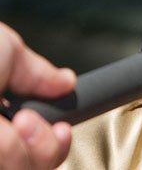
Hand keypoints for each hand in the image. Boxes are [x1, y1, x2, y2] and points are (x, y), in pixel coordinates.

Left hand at [0, 22, 75, 168]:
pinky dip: (7, 148)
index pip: (36, 153)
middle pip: (31, 168)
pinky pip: (3, 166)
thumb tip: (66, 81)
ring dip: (25, 148)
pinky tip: (1, 130)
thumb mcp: (5, 52)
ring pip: (17, 169)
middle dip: (43, 148)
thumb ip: (36, 73)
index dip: (55, 144)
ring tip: (13, 119)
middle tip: (26, 119)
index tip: (61, 127)